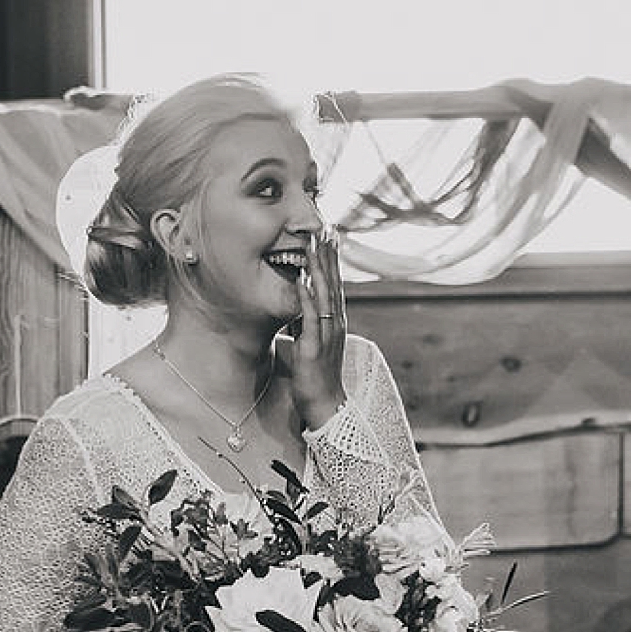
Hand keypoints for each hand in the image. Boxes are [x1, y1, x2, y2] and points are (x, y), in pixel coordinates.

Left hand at [277, 227, 347, 431]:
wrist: (325, 404)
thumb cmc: (316, 376)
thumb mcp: (311, 342)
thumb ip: (305, 324)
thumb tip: (295, 308)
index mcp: (334, 321)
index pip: (334, 283)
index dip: (332, 259)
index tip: (329, 235)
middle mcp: (334, 323)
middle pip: (332, 282)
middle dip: (328, 255)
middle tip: (326, 227)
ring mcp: (326, 334)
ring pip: (324, 294)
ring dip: (319, 268)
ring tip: (313, 244)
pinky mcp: (313, 347)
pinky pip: (310, 317)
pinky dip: (306, 296)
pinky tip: (302, 278)